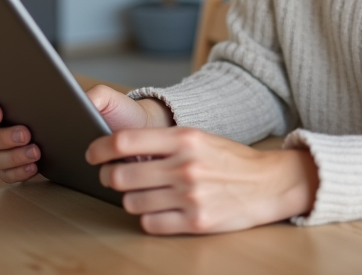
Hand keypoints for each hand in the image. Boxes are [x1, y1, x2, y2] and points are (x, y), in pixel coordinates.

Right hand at [0, 85, 171, 183]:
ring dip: (7, 152)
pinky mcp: (29, 168)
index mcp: (26, 97)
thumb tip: (76, 101)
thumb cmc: (114, 113)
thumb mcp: (108, 98)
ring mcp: (18, 147)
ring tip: (35, 149)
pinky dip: (15, 172)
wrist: (129, 140)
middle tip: (23, 129)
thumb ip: (92, 96)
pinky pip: (6, 175)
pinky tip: (33, 167)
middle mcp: (15, 121)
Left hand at [86, 127, 318, 234]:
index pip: (126, 140)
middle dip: (108, 177)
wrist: (269, 184)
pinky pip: (150, 224)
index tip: (92, 153)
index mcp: (185, 139)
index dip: (100, 148)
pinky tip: (157, 210)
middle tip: (110, 177)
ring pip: (132, 202)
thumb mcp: (199, 138)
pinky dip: (147, 218)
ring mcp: (190, 196)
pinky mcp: (195, 222)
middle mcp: (185, 166)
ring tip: (140, 194)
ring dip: (129, 199)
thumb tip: (119, 150)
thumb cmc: (230, 160)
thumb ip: (163, 143)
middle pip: (121, 175)